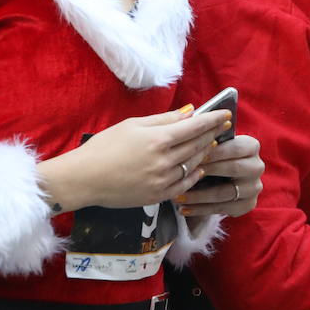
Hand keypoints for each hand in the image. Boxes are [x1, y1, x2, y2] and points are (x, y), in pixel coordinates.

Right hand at [38, 105, 231, 210]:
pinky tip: (198, 167)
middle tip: (223, 127)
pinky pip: (184, 185)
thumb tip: (188, 112)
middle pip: (197, 145)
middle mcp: (164, 161)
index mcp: (157, 140)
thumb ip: (163, 120)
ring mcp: (162, 181)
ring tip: (212, 144)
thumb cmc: (104, 147)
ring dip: (204, 153)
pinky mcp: (158, 196)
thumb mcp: (132, 125)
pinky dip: (194, 174)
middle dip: (212, 134)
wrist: (85, 179)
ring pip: (193, 165)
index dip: (212, 120)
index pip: (194, 127)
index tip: (225, 114)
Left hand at [175, 134, 263, 217]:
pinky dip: (201, 209)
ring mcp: (253, 187)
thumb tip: (187, 123)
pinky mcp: (247, 205)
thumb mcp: (212, 144)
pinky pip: (223, 209)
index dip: (215, 152)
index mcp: (251, 146)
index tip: (195, 156)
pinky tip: (184, 209)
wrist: (220, 178)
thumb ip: (204, 137)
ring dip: (199, 195)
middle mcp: (257, 166)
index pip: (235, 148)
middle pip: (234, 168)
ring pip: (225, 192)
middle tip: (185, 174)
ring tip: (178, 197)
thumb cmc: (212, 155)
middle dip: (208, 171)